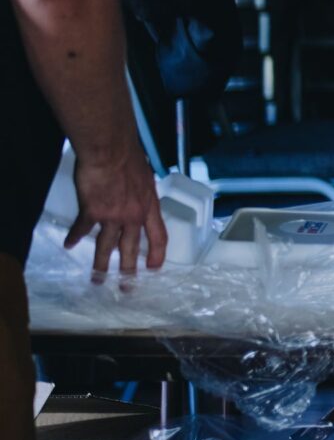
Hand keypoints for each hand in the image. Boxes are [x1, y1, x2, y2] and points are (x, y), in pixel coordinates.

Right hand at [64, 144, 166, 279]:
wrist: (110, 151)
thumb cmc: (129, 157)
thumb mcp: (146, 176)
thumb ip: (142, 190)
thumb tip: (140, 192)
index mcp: (149, 206)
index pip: (159, 236)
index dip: (157, 254)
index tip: (154, 268)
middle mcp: (133, 216)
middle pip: (132, 248)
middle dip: (129, 271)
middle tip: (127, 288)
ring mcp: (112, 216)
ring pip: (106, 246)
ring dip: (101, 266)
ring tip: (97, 280)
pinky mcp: (92, 212)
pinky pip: (82, 229)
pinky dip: (74, 237)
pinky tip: (68, 245)